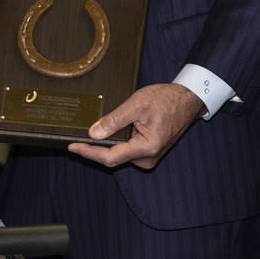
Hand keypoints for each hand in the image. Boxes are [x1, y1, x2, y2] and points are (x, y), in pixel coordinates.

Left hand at [67, 83, 204, 169]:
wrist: (187, 100)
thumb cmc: (167, 100)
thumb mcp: (137, 104)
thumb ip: (114, 120)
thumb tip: (93, 133)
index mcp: (147, 147)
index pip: (110, 157)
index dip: (89, 153)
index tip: (72, 147)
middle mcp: (148, 157)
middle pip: (112, 158)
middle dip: (93, 150)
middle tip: (74, 139)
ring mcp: (149, 157)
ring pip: (118, 155)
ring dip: (104, 146)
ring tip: (90, 133)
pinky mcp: (148, 153)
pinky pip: (125, 151)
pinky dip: (114, 144)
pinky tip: (106, 133)